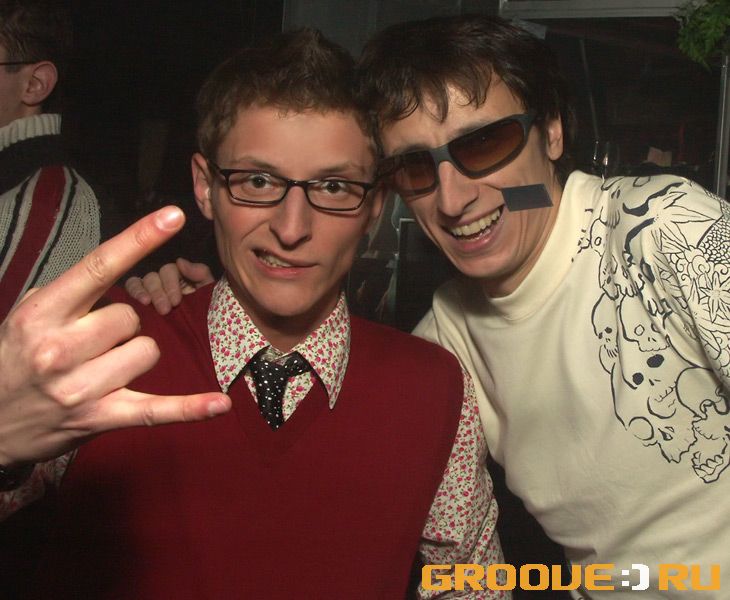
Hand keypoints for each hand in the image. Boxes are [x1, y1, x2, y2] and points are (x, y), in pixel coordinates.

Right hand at [0, 207, 230, 466]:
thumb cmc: (15, 358)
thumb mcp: (29, 314)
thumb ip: (73, 292)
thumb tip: (123, 268)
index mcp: (43, 312)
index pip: (100, 267)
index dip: (140, 239)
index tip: (174, 216)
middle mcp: (60, 348)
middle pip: (132, 316)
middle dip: (121, 326)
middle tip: (92, 343)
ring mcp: (81, 387)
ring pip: (148, 350)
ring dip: (134, 356)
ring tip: (101, 369)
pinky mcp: (101, 417)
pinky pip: (156, 409)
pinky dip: (190, 408)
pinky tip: (220, 403)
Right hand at [125, 258, 214, 314]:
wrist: (198, 339)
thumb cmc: (206, 315)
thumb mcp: (209, 294)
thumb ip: (200, 274)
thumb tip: (180, 261)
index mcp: (179, 278)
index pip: (169, 270)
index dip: (171, 283)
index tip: (176, 301)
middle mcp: (162, 283)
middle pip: (153, 277)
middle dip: (158, 292)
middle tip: (165, 310)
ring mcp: (148, 293)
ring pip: (138, 282)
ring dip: (141, 291)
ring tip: (147, 304)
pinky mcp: (136, 304)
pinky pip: (129, 291)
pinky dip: (131, 293)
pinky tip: (137, 304)